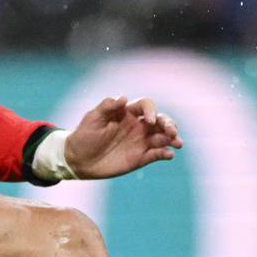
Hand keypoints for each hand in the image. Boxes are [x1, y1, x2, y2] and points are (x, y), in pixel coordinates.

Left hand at [66, 95, 182, 179]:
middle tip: (172, 132)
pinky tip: (169, 154)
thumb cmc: (84, 135)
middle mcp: (137, 126)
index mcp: (127, 113)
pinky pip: (156, 154)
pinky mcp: (140, 158)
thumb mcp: (92, 118)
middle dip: (169, 124)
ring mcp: (140, 142)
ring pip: (162, 137)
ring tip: (178, 143)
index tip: (150, 120)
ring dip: (172, 139)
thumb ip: (107, 106)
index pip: (146, 106)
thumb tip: (124, 98)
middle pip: (160, 121)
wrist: (78, 159)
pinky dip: (165, 153)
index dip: (151, 110)